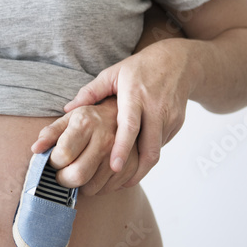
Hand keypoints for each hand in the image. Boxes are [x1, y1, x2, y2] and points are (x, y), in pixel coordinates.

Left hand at [31, 97, 139, 194]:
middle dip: (64, 179)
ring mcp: (120, 154)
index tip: (55, 160)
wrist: (125, 114)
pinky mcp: (132, 167)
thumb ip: (50, 133)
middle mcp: (105, 139)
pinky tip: (96, 173)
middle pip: (77, 175)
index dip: (53, 162)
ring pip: (92, 188)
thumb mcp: (70, 118)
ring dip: (81, 186)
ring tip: (80, 170)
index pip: (63, 155)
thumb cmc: (92, 118)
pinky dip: (98, 187)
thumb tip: (35, 149)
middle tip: (63, 173)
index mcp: (86, 123)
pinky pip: (108, 190)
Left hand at [64, 39, 193, 185]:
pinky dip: (149, 156)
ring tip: (124, 179)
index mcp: (135, 95)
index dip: (122, 148)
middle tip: (116, 184)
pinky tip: (136, 162)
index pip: (130, 126)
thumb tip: (67, 108)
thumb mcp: (113, 73)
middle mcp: (155, 108)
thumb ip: (91, 92)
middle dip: (135, 169)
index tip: (113, 167)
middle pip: (149, 147)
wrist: (178, 63)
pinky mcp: (177, 124)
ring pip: (156, 151)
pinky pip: (162, 145)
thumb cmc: (139, 68)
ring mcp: (169, 118)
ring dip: (141, 167)